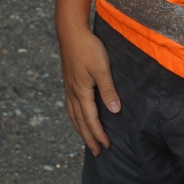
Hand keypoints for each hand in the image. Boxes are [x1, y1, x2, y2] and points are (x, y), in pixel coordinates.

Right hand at [58, 25, 121, 154]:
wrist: (70, 31)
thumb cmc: (88, 47)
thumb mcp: (101, 68)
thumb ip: (108, 90)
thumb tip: (114, 111)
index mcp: (81, 91)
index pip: (91, 119)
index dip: (99, 134)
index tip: (106, 146)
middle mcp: (72, 92)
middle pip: (80, 121)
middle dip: (88, 137)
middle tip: (96, 152)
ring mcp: (69, 87)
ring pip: (73, 114)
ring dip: (80, 129)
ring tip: (87, 139)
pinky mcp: (68, 80)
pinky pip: (70, 105)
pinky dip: (75, 116)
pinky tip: (78, 115)